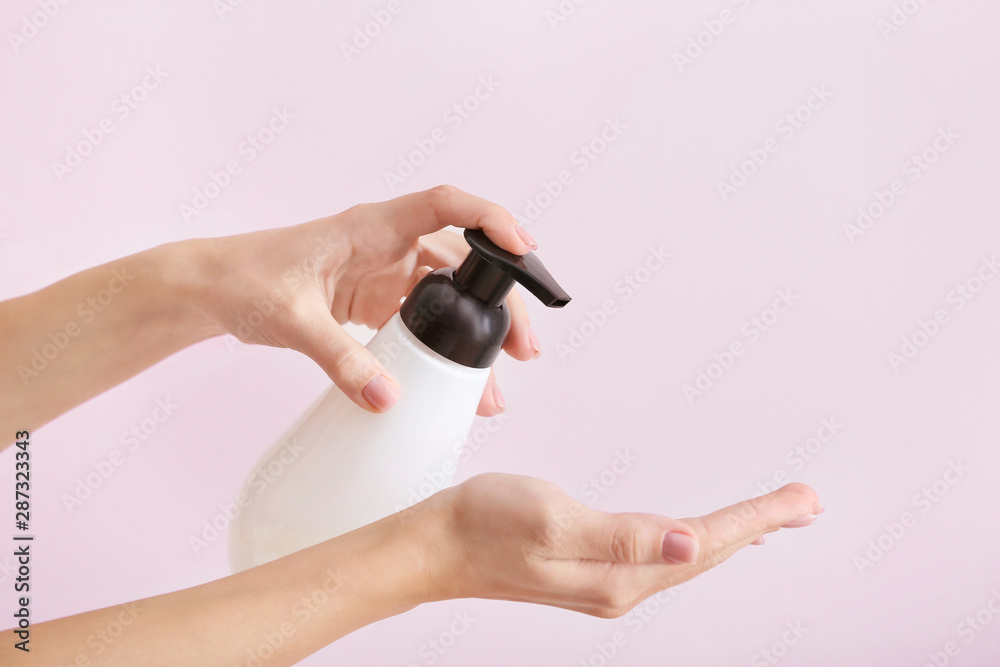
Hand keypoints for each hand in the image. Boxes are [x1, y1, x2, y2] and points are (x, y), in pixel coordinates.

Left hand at [190, 186, 539, 415]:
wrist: (215, 290)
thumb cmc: (245, 280)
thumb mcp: (291, 319)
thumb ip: (340, 359)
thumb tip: (388, 399)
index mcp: (370, 226)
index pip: (444, 206)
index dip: (490, 219)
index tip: (524, 248)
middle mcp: (387, 244)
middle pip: (464, 262)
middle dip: (500, 302)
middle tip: (524, 348)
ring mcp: (386, 273)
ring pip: (451, 296)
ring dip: (479, 333)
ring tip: (497, 382)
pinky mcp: (378, 301)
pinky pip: (427, 321)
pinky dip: (447, 348)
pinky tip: (460, 381)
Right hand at [413, 473, 822, 616]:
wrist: (438, 546)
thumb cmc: (484, 525)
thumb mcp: (552, 520)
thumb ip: (622, 537)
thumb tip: (684, 543)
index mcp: (618, 575)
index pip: (704, 544)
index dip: (757, 519)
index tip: (799, 502)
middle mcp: (620, 587)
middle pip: (706, 554)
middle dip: (759, 527)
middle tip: (804, 504)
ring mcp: (607, 582)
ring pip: (687, 557)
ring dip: (734, 535)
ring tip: (770, 517)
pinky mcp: (594, 570)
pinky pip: (663, 557)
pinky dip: (694, 540)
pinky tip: (699, 536)